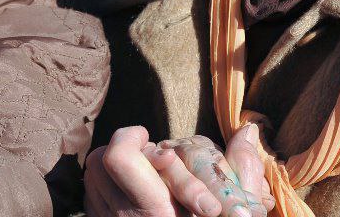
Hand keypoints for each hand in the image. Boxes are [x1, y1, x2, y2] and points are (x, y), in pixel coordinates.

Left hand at [84, 126, 273, 216]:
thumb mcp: (231, 212)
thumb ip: (241, 172)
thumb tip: (248, 131)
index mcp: (156, 212)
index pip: (119, 159)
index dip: (130, 138)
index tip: (149, 137)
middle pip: (99, 160)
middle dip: (122, 148)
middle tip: (148, 152)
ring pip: (92, 175)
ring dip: (114, 166)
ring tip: (142, 172)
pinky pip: (91, 195)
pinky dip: (107, 186)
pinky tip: (132, 192)